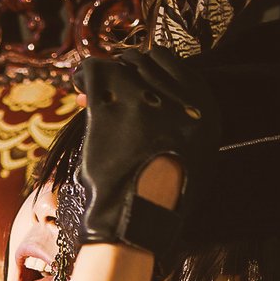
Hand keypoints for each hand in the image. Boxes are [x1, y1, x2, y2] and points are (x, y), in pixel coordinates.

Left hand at [75, 47, 218, 258]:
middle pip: (146, 63)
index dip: (153, 66)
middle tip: (113, 77)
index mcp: (201, 109)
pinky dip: (84, 76)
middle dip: (128, 67)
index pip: (175, 66)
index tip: (140, 72)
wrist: (141, 216)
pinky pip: (93, 76)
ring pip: (120, 67)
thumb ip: (187, 132)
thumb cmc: (169, 199)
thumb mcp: (196, 160)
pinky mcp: (107, 110)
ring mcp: (139, 102)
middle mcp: (171, 98)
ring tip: (91, 80)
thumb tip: (172, 120)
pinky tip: (77, 80)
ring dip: (106, 72)